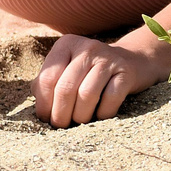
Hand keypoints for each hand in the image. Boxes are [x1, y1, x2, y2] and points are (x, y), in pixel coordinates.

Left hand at [32, 35, 158, 126]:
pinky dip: (103, 114)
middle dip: (60, 114)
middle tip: (62, 126)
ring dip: (81, 116)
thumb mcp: (66, 69)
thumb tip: (38, 110)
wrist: (132, 61)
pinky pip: (110, 99)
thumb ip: (46, 84)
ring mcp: (108, 59)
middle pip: (65, 88)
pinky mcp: (126, 72)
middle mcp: (87, 48)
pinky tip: (100, 115)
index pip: (47, 78)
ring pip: (87, 94)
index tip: (46, 118)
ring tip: (80, 121)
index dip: (44, 104)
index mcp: (67, 44)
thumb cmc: (89, 72)